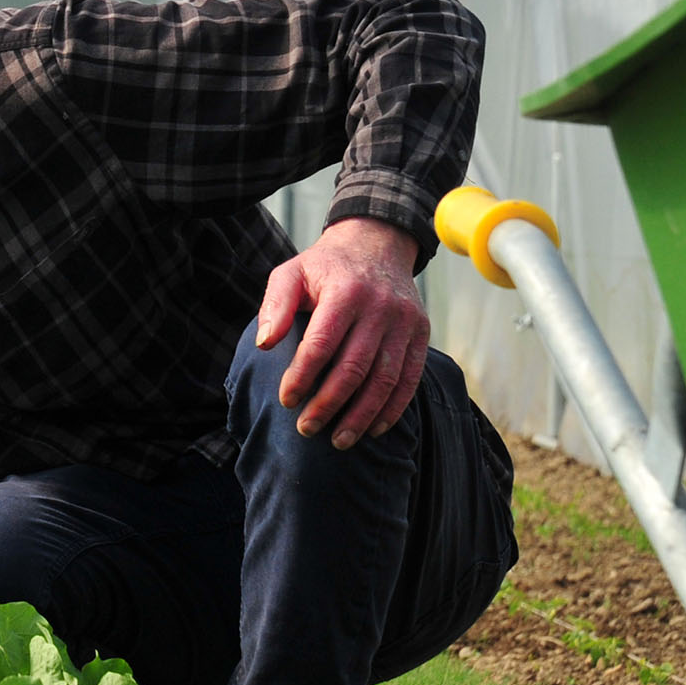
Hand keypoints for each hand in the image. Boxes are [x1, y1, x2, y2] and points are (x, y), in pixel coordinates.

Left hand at [253, 215, 430, 447]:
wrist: (376, 244)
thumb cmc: (325, 267)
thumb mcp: (292, 272)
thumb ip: (275, 305)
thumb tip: (264, 344)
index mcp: (345, 291)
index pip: (321, 344)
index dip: (302, 377)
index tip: (286, 401)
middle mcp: (380, 307)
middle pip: (354, 368)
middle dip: (328, 404)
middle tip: (306, 429)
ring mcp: (405, 321)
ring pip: (384, 379)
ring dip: (361, 416)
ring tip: (338, 440)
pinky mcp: (421, 333)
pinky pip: (410, 378)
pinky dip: (393, 408)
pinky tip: (374, 429)